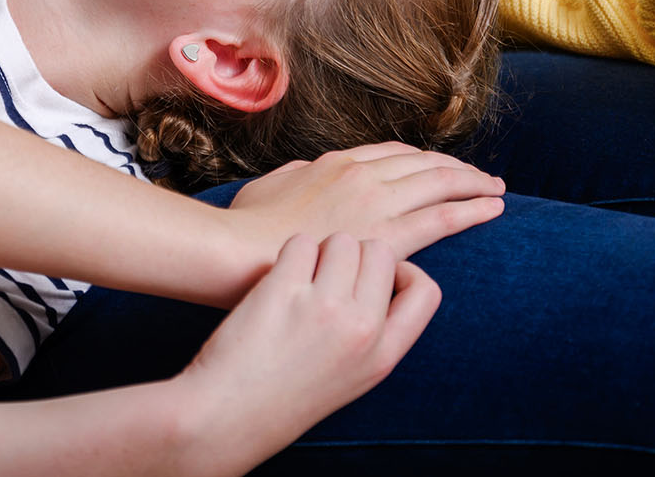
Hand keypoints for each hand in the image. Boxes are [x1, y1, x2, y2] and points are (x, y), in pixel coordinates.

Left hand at [176, 233, 441, 471]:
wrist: (229, 415)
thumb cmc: (286, 392)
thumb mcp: (353, 375)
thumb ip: (375, 331)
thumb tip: (384, 273)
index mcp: (383, 355)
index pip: (426, 290)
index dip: (404, 271)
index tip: (375, 276)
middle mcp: (361, 329)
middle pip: (380, 250)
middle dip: (355, 255)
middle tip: (326, 279)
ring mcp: (324, 307)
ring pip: (341, 239)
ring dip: (320, 251)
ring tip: (299, 281)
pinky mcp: (285, 290)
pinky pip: (301, 241)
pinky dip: (288, 253)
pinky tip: (275, 281)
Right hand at [228, 141, 503, 266]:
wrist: (237, 251)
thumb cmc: (246, 228)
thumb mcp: (269, 187)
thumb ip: (296, 176)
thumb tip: (309, 173)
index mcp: (336, 162)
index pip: (393, 154)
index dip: (422, 160)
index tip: (439, 169)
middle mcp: (361, 174)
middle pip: (424, 163)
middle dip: (457, 169)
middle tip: (481, 177)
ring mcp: (375, 202)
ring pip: (440, 184)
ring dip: (473, 184)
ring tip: (496, 190)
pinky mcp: (385, 236)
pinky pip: (441, 218)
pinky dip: (472, 209)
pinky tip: (492, 209)